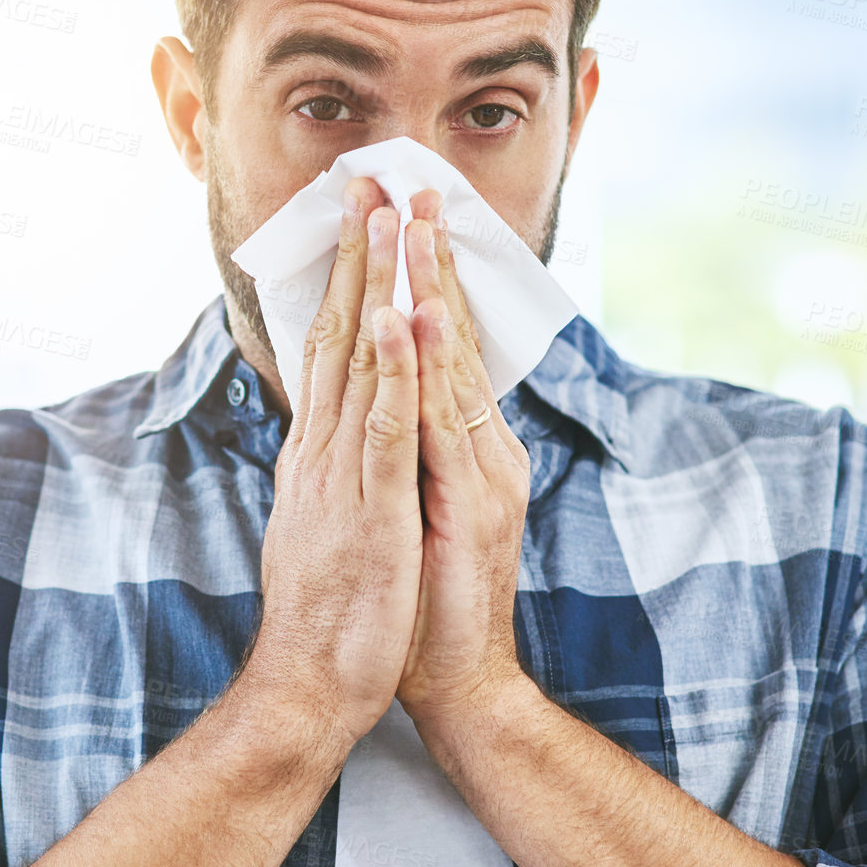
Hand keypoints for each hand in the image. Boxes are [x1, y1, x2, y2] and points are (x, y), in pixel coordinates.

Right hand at [241, 177, 424, 746]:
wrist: (312, 685)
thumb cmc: (333, 609)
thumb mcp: (330, 518)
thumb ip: (331, 464)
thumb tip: (334, 424)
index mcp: (319, 451)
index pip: (332, 347)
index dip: (348, 279)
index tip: (362, 218)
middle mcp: (322, 449)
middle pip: (339, 333)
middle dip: (358, 255)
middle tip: (370, 181)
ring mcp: (341, 473)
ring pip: (358, 361)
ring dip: (372, 285)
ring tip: (385, 216)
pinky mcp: (367, 507)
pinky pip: (378, 426)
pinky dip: (385, 368)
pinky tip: (391, 317)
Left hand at [396, 191, 533, 721]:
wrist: (456, 681)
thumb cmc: (426, 599)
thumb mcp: (413, 509)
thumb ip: (410, 453)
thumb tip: (388, 405)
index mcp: (460, 443)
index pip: (436, 345)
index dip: (418, 279)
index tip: (397, 216)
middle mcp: (477, 445)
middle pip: (447, 336)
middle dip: (426, 258)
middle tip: (411, 185)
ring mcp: (478, 470)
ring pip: (448, 363)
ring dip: (429, 288)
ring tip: (415, 222)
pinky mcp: (468, 502)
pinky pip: (438, 422)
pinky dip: (426, 365)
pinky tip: (413, 316)